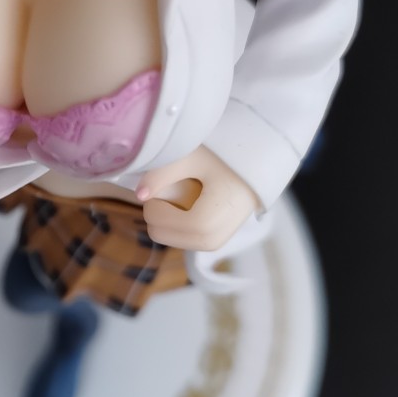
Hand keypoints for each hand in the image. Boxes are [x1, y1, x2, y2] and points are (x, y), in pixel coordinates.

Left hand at [135, 147, 259, 251]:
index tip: (153, 189)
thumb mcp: (190, 158)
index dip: (152, 208)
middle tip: (164, 191)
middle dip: (158, 216)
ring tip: (177, 195)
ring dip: (167, 221)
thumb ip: (161, 174)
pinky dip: (179, 225)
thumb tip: (139, 195)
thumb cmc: (224, 155)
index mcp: (208, 219)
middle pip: (166, 236)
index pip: (163, 225)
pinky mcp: (219, 239)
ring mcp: (219, 241)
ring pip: (176, 240)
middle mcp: (215, 237)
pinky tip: (185, 204)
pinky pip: (189, 239)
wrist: (259, 163)